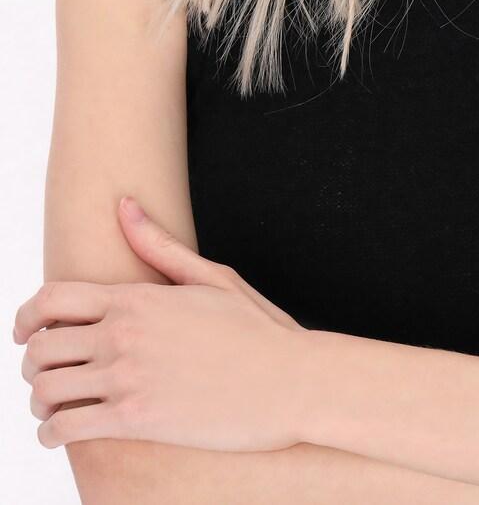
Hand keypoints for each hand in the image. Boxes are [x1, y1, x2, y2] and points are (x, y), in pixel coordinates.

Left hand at [13, 196, 310, 452]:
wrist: (292, 380)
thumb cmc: (257, 329)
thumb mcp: (212, 276)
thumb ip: (159, 244)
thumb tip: (124, 204)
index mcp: (137, 298)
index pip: (51, 299)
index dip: (24, 317)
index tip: (24, 332)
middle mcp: (123, 334)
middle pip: (40, 348)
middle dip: (31, 363)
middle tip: (43, 374)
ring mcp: (127, 377)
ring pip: (46, 391)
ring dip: (39, 401)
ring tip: (53, 407)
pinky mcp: (135, 420)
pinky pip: (67, 429)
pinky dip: (52, 434)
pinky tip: (62, 434)